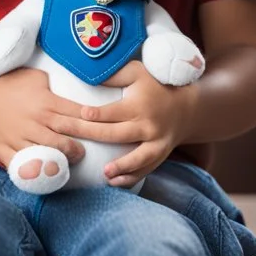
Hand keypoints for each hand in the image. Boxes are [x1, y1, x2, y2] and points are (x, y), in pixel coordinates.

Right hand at [0, 67, 85, 170]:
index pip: (78, 112)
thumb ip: (54, 84)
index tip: (104, 125)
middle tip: (90, 147)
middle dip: (85, 142)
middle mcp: (36, 121)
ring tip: (74, 158)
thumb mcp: (32, 76)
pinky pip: (26, 166)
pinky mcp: (8, 152)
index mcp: (45, 101)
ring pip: (52, 152)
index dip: (95, 121)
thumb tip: (76, 84)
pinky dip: (38, 171)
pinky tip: (48, 172)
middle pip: (69, 134)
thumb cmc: (5, 86)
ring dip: (67, 157)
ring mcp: (22, 138)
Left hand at [66, 61, 196, 187]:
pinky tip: (115, 182)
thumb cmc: (156, 86)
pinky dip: (131, 177)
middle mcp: (148, 126)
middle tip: (68, 142)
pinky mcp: (159, 155)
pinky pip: (146, 169)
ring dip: (121, 166)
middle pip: (116, 134)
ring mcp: (156, 143)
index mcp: (139, 105)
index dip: (97, 113)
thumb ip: (114, 75)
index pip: (114, 112)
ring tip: (104, 173)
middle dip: (91, 137)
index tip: (81, 114)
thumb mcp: (137, 72)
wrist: (187, 108)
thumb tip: (88, 75)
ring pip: (138, 157)